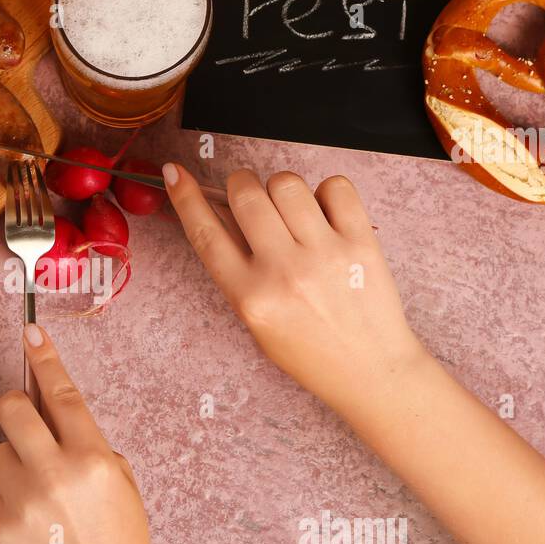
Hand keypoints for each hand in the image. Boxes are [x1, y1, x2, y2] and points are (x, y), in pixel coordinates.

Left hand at [0, 324, 179, 543]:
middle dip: (14, 407)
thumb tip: (53, 409)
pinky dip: (11, 504)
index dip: (46, 360)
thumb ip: (90, 446)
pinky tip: (35, 529)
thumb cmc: (119, 543)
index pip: (63, 395)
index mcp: (93, 459)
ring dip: (14, 465)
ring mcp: (23, 501)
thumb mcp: (122, 486)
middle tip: (24, 421)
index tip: (31, 332)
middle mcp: (56, 474)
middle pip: (11, 409)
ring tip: (42, 498)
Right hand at [162, 164, 427, 415]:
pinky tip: (325, 215)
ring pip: (286, 182)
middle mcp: (284, 272)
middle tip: (252, 198)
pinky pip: (335, 186)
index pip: (206, 233)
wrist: (370, 370)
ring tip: (294, 213)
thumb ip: (236, 269)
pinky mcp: (360, 242)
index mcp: (251, 297)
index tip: (174, 173)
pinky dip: (326, 192)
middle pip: (246, 193)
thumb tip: (219, 212)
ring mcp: (324, 254)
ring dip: (282, 189)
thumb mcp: (256, 319)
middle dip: (242, 185)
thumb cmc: (310, 350)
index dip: (185, 197)